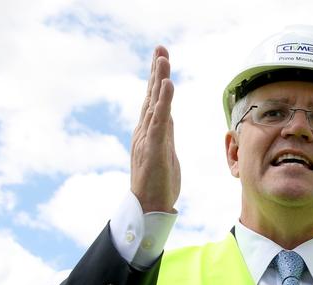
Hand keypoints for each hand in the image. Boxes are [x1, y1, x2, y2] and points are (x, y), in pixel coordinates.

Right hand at [130, 46, 180, 212]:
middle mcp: (145, 132)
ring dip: (159, 79)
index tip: (161, 58)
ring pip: (154, 103)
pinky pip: (159, 120)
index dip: (157, 80)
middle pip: (152, 96)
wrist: (149, 207)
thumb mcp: (165, 153)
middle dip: (156, 71)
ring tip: (162, 57)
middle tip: (160, 48)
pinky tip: (167, 84)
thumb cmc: (158, 184)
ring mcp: (147, 139)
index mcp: (148, 133)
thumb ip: (165, 134)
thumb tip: (168, 118)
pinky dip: (163, 101)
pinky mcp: (153, 148)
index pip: (154, 101)